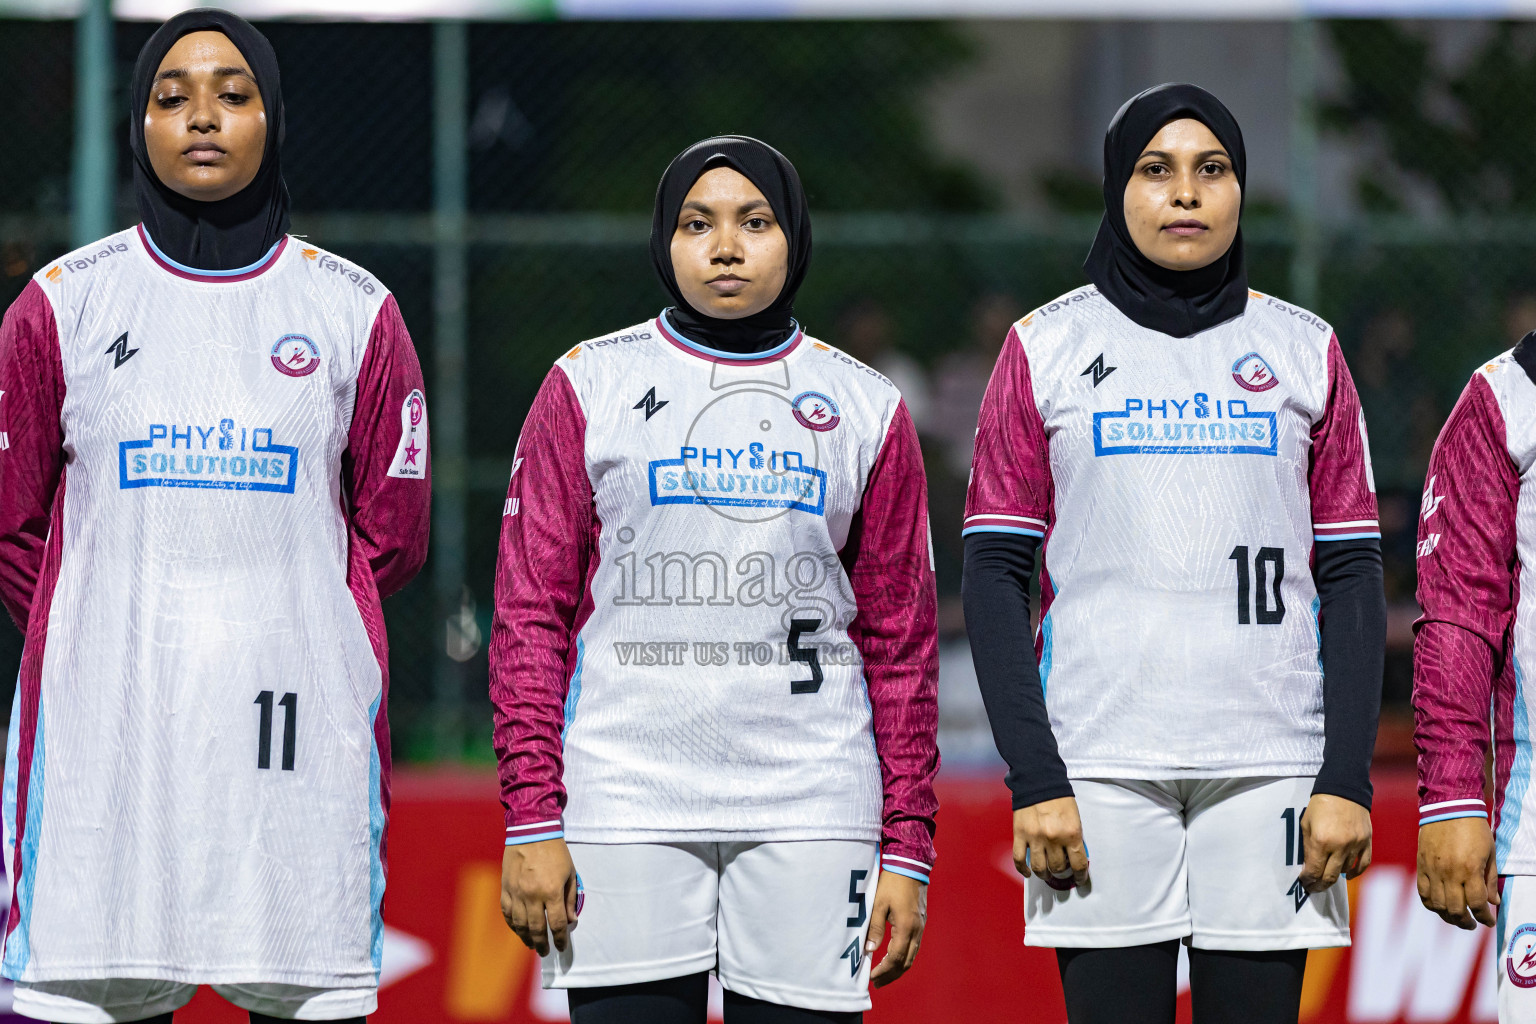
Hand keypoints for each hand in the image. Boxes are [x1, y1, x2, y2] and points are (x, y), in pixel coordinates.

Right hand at [501, 838, 579, 954]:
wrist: (531, 831)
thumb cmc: (555, 851)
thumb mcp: (569, 873)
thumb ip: (569, 899)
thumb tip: (571, 920)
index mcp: (551, 891)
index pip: (556, 924)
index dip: (560, 938)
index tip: (561, 946)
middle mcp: (533, 896)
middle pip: (536, 928)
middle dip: (542, 943)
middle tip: (545, 951)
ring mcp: (516, 893)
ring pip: (519, 924)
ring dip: (526, 937)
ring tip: (532, 944)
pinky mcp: (505, 888)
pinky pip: (507, 913)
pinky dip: (512, 924)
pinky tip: (517, 930)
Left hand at [866, 870, 926, 987]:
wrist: (910, 866)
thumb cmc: (892, 883)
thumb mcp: (878, 904)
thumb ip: (875, 928)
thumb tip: (870, 949)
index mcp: (906, 927)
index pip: (896, 958)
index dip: (883, 970)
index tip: (871, 977)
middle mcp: (917, 930)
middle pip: (906, 962)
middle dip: (891, 974)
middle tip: (876, 983)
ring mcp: (920, 927)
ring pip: (912, 956)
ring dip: (898, 968)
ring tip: (883, 975)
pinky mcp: (920, 922)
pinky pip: (914, 947)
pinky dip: (904, 957)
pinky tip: (893, 958)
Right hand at [1013, 797, 1089, 887]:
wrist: (1039, 781)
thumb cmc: (1059, 798)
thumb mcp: (1075, 818)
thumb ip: (1075, 838)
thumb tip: (1073, 856)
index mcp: (1071, 833)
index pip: (1078, 864)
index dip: (1080, 876)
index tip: (1080, 878)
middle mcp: (1053, 838)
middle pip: (1057, 868)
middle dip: (1061, 872)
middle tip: (1061, 870)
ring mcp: (1035, 838)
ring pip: (1039, 867)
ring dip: (1044, 873)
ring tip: (1046, 872)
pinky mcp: (1020, 835)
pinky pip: (1019, 859)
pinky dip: (1023, 869)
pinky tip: (1028, 872)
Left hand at [1298, 793, 1371, 893]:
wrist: (1344, 789)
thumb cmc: (1320, 805)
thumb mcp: (1306, 824)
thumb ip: (1307, 847)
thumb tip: (1308, 866)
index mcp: (1321, 841)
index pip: (1314, 871)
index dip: (1307, 880)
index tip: (1304, 883)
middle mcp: (1340, 846)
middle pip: (1329, 877)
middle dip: (1319, 886)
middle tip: (1313, 888)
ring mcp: (1355, 845)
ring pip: (1345, 871)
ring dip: (1334, 877)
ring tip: (1326, 879)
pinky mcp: (1366, 842)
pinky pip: (1363, 864)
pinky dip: (1354, 872)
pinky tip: (1346, 874)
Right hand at [1418, 816, 1497, 929]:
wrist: (1448, 807)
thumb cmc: (1473, 829)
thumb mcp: (1489, 854)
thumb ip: (1490, 880)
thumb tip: (1493, 902)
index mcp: (1469, 869)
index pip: (1476, 904)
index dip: (1484, 917)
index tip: (1488, 922)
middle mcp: (1449, 873)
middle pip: (1455, 909)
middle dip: (1466, 922)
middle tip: (1472, 924)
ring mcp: (1432, 870)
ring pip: (1437, 904)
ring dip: (1448, 916)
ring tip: (1456, 918)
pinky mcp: (1421, 865)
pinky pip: (1423, 892)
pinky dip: (1431, 904)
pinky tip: (1439, 906)